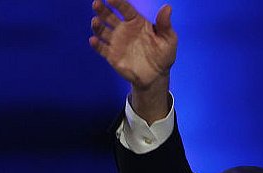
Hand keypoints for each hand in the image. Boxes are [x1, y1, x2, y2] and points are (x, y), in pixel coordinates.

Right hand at [89, 0, 176, 121]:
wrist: (157, 76)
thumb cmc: (163, 54)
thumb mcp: (168, 39)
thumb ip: (165, 24)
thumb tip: (168, 7)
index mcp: (136, 22)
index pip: (125, 9)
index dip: (118, 3)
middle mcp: (123, 29)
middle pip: (109, 16)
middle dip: (102, 9)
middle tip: (97, 4)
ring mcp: (116, 41)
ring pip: (102, 30)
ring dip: (97, 25)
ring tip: (95, 21)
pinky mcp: (112, 55)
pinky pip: (101, 48)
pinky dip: (97, 45)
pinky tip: (94, 40)